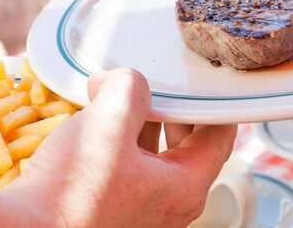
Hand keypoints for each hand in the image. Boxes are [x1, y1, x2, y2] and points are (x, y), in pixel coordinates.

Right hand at [1, 68, 236, 227]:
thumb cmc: (72, 190)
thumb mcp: (108, 122)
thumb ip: (130, 89)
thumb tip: (125, 81)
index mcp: (185, 188)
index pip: (219, 137)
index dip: (212, 101)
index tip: (202, 79)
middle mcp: (167, 206)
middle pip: (186, 145)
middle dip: (169, 108)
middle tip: (149, 84)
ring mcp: (139, 213)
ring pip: (152, 156)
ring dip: (138, 123)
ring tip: (113, 98)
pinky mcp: (110, 212)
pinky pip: (126, 169)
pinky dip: (117, 143)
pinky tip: (92, 125)